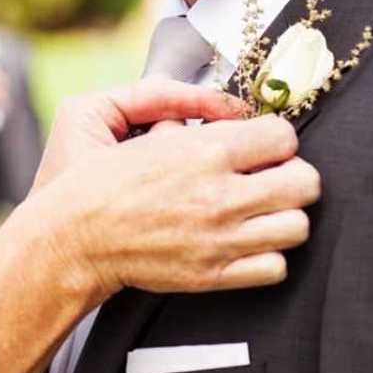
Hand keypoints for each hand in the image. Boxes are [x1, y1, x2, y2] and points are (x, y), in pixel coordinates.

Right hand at [18, 81, 319, 300]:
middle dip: (289, 175)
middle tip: (263, 178)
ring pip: (298, 226)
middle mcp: (219, 197)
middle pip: (306, 182)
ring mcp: (219, 240)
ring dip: (282, 216)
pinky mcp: (212, 275)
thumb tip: (225, 106)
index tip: (253, 146)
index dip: (271, 138)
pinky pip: (276, 267)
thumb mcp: (104, 111)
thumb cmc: (83, 179)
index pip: (284, 136)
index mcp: (202, 152)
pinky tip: (242, 242)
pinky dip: (266, 255)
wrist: (66, 243)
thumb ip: (168, 96)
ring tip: (255, 212)